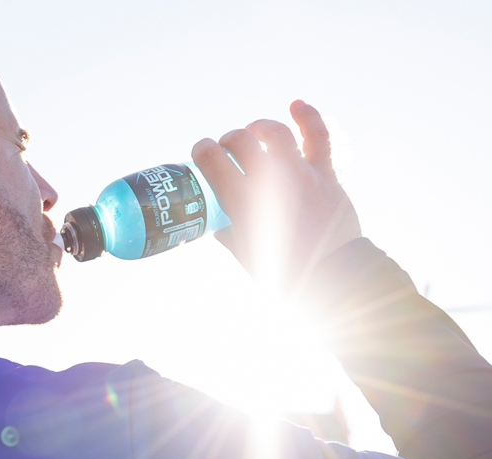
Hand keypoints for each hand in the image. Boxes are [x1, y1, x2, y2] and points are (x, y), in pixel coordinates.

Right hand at [191, 101, 360, 287]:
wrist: (332, 277)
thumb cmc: (284, 274)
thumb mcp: (245, 255)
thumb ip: (229, 235)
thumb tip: (217, 228)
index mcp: (243, 202)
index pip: (211, 160)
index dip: (202, 150)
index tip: (201, 152)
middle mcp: (269, 182)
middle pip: (240, 141)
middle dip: (228, 140)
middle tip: (227, 149)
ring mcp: (300, 174)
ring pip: (274, 132)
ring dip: (259, 127)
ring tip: (255, 131)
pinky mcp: (325, 174)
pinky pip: (318, 136)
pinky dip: (307, 116)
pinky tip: (296, 105)